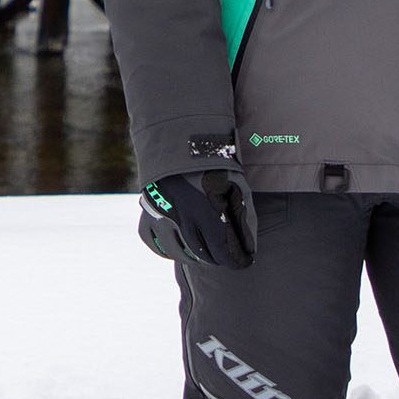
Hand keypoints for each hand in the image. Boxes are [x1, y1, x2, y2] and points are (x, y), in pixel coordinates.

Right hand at [138, 168, 255, 267]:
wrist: (183, 138)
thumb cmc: (216, 163)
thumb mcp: (238, 187)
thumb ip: (244, 218)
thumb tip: (249, 248)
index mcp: (208, 213)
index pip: (224, 253)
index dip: (237, 261)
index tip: (244, 261)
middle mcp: (185, 218)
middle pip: (203, 255)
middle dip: (218, 260)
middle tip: (227, 257)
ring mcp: (164, 214)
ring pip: (178, 251)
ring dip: (193, 258)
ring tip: (206, 256)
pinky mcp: (149, 208)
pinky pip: (151, 238)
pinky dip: (163, 248)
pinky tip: (176, 248)